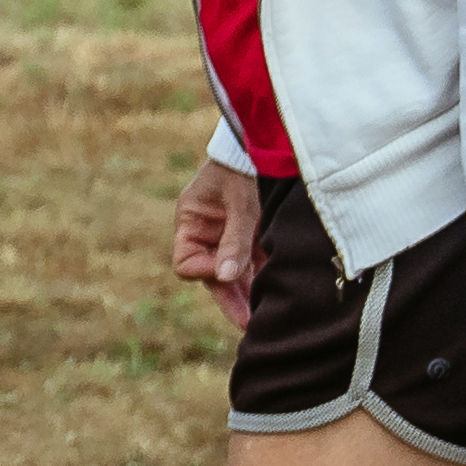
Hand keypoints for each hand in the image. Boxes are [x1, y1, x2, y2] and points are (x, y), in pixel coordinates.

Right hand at [172, 157, 260, 329]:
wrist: (273, 142)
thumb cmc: (248, 166)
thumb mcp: (242, 205)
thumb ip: (234, 242)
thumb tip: (223, 279)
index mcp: (192, 221)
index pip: (187, 263)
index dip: (205, 272)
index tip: (227, 275)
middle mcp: (208, 232)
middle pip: (213, 275)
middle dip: (232, 298)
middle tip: (251, 323)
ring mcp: (231, 235)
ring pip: (235, 273)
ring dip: (250, 292)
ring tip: (267, 315)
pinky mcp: (255, 235)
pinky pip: (256, 264)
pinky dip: (265, 277)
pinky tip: (278, 294)